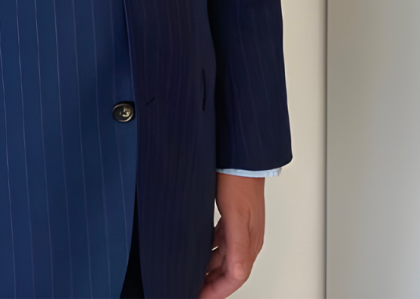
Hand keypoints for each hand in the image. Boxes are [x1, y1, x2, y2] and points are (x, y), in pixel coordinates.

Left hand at [199, 173, 264, 298]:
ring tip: (194, 276)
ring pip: (225, 259)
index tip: (199, 297)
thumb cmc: (240, 182)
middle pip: (230, 272)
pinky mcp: (233, 218)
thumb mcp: (236, 217)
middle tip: (194, 290)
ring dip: (211, 270)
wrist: (241, 158)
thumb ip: (237, 247)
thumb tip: (237, 274)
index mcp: (249, 243)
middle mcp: (247, 239)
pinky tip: (201, 252)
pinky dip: (211, 252)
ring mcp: (240, 228)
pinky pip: (221, 243)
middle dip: (212, 285)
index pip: (235, 278)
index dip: (217, 292)